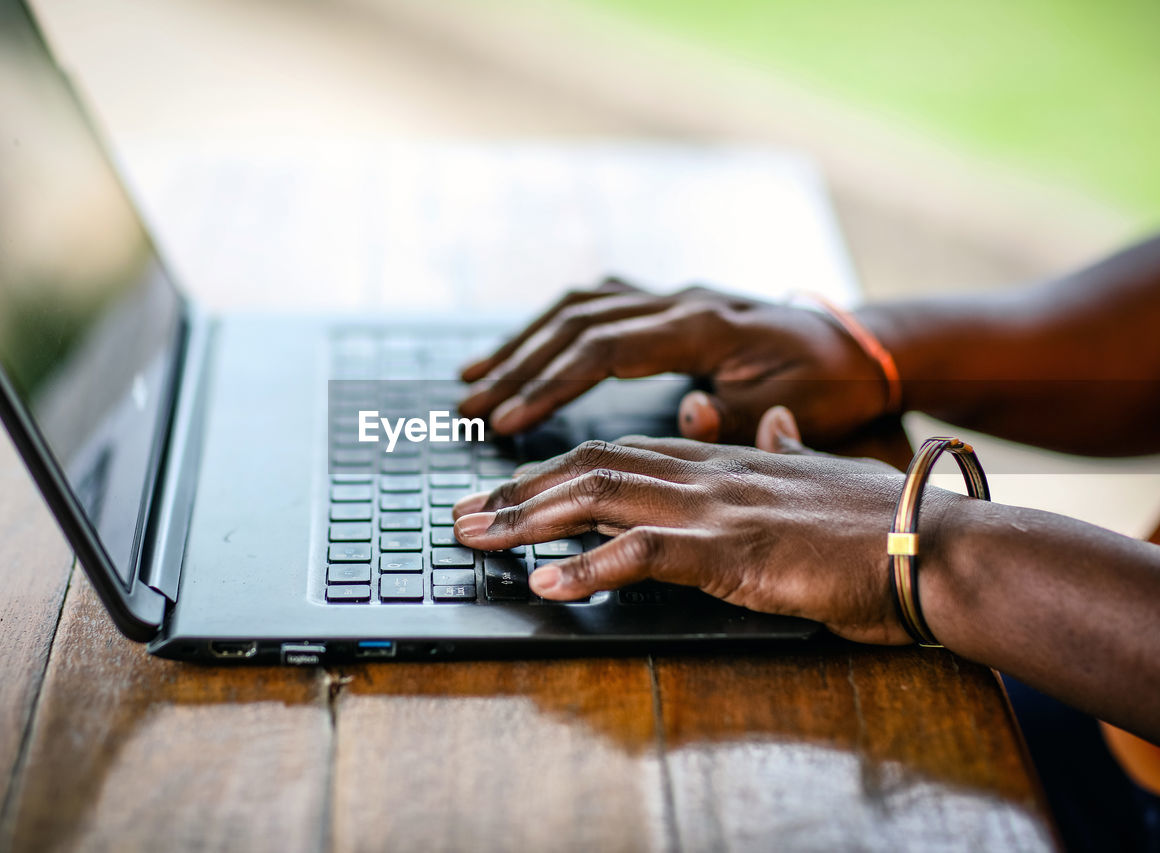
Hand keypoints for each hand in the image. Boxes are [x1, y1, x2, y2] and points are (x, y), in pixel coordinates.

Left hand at [452, 407, 958, 643]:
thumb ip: (782, 447)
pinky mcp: (734, 547)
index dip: (554, 468)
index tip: (508, 489)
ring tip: (474, 540)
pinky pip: (643, 554)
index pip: (618, 451)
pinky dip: (588, 568)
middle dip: (517, 490)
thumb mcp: (822, 472)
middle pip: (590, 466)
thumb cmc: (886, 520)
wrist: (941, 544)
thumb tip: (765, 425)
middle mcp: (707, 472)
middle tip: (462, 515)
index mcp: (722, 458)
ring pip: (600, 496)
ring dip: (527, 518)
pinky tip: (544, 583)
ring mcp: (717, 506)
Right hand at [458, 278, 888, 445]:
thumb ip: (736, 419)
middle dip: (516, 363)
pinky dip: (553, 328)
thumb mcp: (794, 412)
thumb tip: (684, 415)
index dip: (549, 382)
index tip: (506, 421)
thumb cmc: (828, 386)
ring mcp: (673, 297)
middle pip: (577, 320)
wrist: (860, 348)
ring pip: (579, 305)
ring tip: (475, 378)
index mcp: (705, 325)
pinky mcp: (671, 306)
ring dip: (524, 340)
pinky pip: (597, 304)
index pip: (604, 347)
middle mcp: (681, 300)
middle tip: (467, 405)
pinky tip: (527, 349)